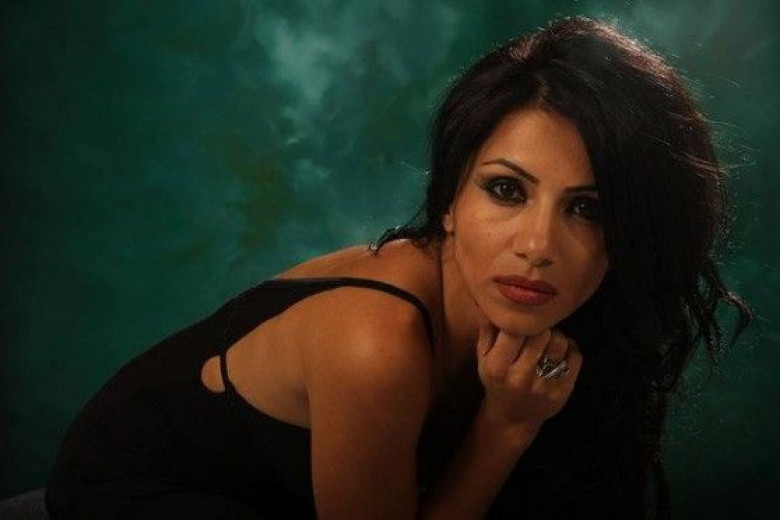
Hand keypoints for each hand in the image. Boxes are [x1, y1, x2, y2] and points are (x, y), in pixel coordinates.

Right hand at [475, 312, 581, 430]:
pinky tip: (559, 353)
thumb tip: (486, 299)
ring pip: (561, 342)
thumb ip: (487, 327)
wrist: (513, 417)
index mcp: (497, 366)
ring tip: (547, 340)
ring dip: (556, 335)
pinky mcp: (562, 392)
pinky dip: (570, 348)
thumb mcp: (483, 356)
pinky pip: (575, 356)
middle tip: (537, 329)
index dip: (522, 319)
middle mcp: (520, 377)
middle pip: (542, 333)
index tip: (523, 319)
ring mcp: (543, 386)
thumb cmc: (496, 379)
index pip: (515, 330)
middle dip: (541, 326)